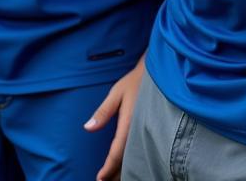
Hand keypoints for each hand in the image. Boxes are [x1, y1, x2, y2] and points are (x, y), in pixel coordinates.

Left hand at [84, 57, 145, 180]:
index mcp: (129, 123)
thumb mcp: (116, 93)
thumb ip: (103, 112)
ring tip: (114, 178)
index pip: (117, 152)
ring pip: (135, 157)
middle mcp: (139, 130)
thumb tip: (88, 128)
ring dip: (124, 169)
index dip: (109, 168)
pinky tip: (128, 164)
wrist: (157, 74)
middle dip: (116, 173)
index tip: (100, 179)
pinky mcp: (149, 130)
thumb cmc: (134, 82)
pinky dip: (132, 160)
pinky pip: (140, 150)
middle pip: (127, 160)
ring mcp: (146, 131)